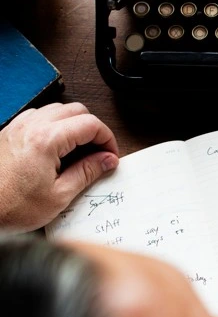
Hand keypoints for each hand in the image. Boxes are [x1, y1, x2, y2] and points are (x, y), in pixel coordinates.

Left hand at [0, 102, 119, 231]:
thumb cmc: (11, 206)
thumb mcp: (60, 195)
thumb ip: (88, 172)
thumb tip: (107, 160)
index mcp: (46, 140)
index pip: (90, 124)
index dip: (107, 139)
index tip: (110, 155)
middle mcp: (30, 127)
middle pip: (76, 110)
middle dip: (93, 128)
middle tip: (98, 152)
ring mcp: (17, 127)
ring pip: (57, 109)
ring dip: (73, 124)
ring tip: (78, 150)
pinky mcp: (9, 133)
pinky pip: (38, 117)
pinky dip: (53, 125)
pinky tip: (56, 147)